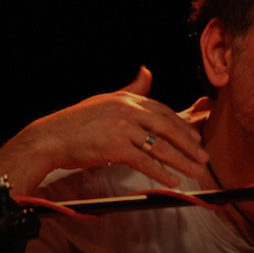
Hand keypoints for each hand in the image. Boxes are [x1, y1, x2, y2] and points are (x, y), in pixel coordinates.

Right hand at [14, 67, 207, 187]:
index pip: (163, 111)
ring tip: (196, 171)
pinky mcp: (115, 147)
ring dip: (181, 160)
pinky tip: (174, 180)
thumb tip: (147, 72)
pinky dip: (162, 172)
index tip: (196, 139)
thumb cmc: (76, 123)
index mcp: (126, 98)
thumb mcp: (105, 100)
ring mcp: (121, 127)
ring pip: (160, 145)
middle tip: (204, 157)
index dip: (182, 126)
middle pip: (167, 127)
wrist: (50, 138)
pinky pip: (145, 161)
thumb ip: (130, 89)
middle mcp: (126, 109)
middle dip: (188, 143)